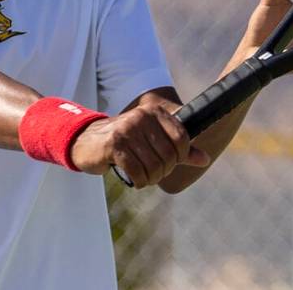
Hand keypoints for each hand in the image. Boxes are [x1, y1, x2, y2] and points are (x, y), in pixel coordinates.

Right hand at [69, 99, 209, 188]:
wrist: (87, 140)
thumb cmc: (125, 141)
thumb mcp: (153, 140)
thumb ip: (180, 149)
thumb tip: (204, 159)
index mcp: (155, 112)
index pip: (182, 139)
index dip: (180, 157)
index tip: (170, 163)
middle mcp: (142, 117)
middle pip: (169, 155)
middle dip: (164, 171)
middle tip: (154, 173)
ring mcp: (128, 130)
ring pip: (154, 166)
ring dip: (151, 179)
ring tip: (144, 177)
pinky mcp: (114, 145)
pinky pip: (137, 172)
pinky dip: (139, 181)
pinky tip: (135, 180)